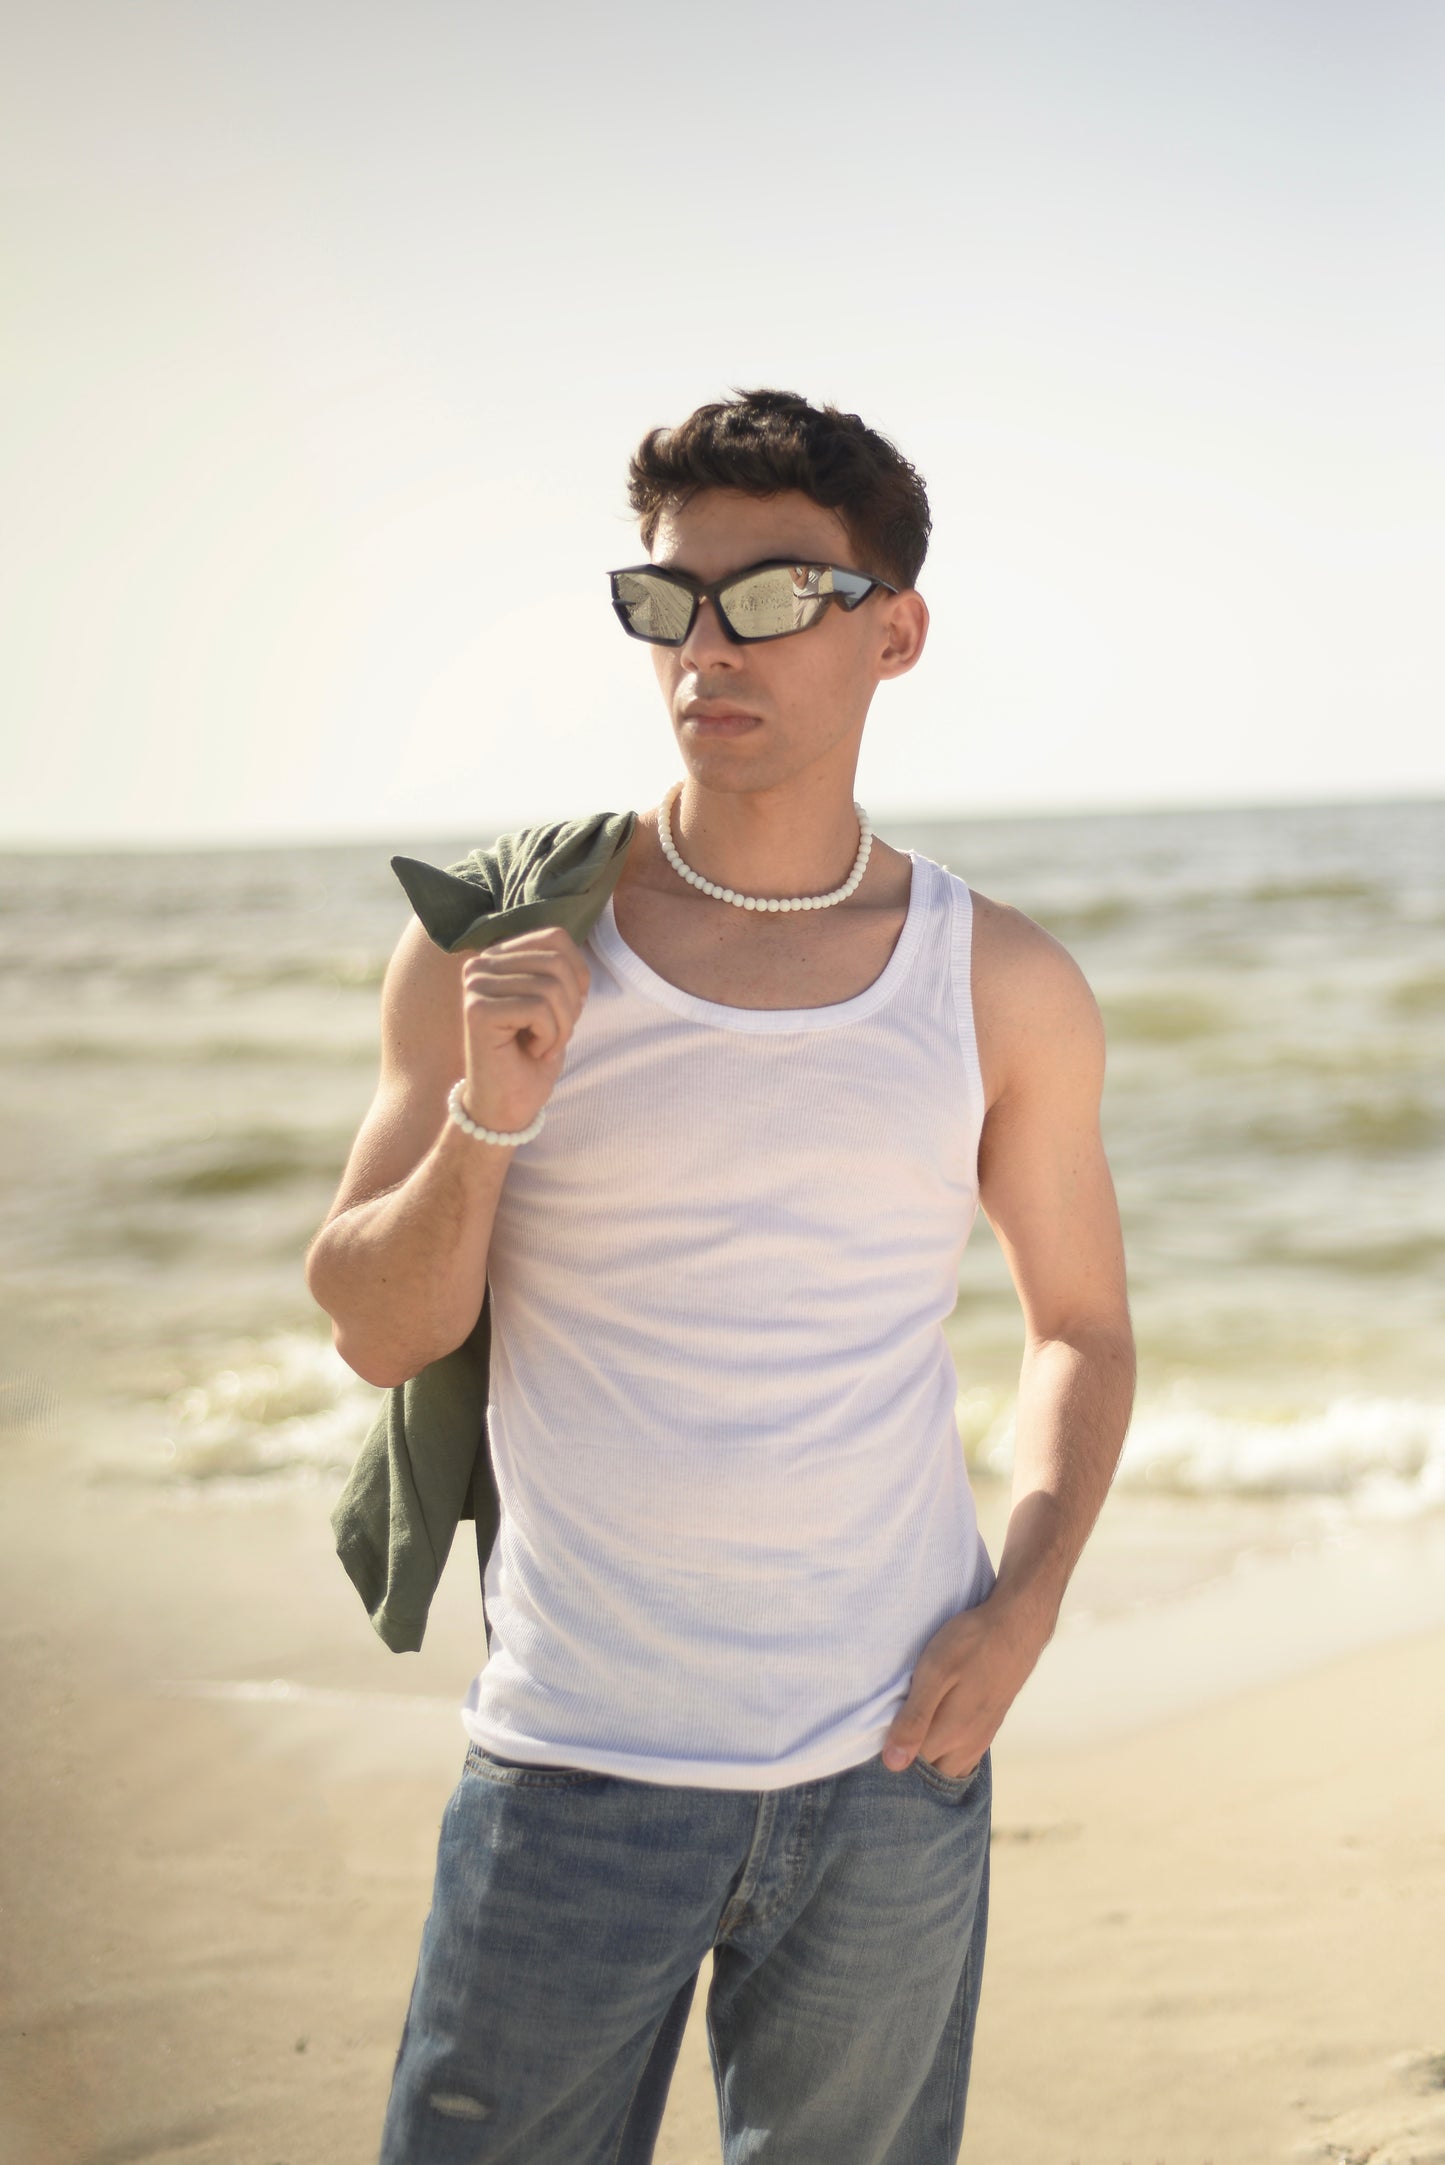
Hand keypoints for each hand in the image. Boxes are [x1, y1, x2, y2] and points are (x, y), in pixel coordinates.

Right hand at [459, 929, 590, 1132]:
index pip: (556, 938)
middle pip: (557, 962)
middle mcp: (480, 964)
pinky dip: (550, 1038)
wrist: (508, 1106)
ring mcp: (475, 985)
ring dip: (562, 1026)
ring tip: (543, 1046)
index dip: (578, 975)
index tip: (566, 1011)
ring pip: (550, 987)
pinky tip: (532, 1052)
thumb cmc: (532, 1056)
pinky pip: (538, 1009)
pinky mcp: (477, 1010)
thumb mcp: (555, 1003)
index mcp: (498, 955)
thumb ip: (559, 968)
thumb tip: (573, 945)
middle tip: (555, 1036)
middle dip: (571, 1006)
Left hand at [881, 1593, 1044, 1778]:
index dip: (892, 1751)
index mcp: (951, 1735)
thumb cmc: (971, 1644)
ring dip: (931, 1757)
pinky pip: (965, 1755)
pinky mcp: (990, 1726)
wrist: (1017, 1626)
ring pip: (950, 1766)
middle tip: (893, 1730)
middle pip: (931, 1771)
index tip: (879, 1731)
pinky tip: (938, 1726)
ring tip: (913, 1728)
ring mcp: (983, 1737)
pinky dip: (948, 1751)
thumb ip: (914, 1718)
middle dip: (911, 1760)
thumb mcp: (935, 1672)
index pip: (911, 1765)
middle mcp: (969, 1745)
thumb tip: (893, 1763)